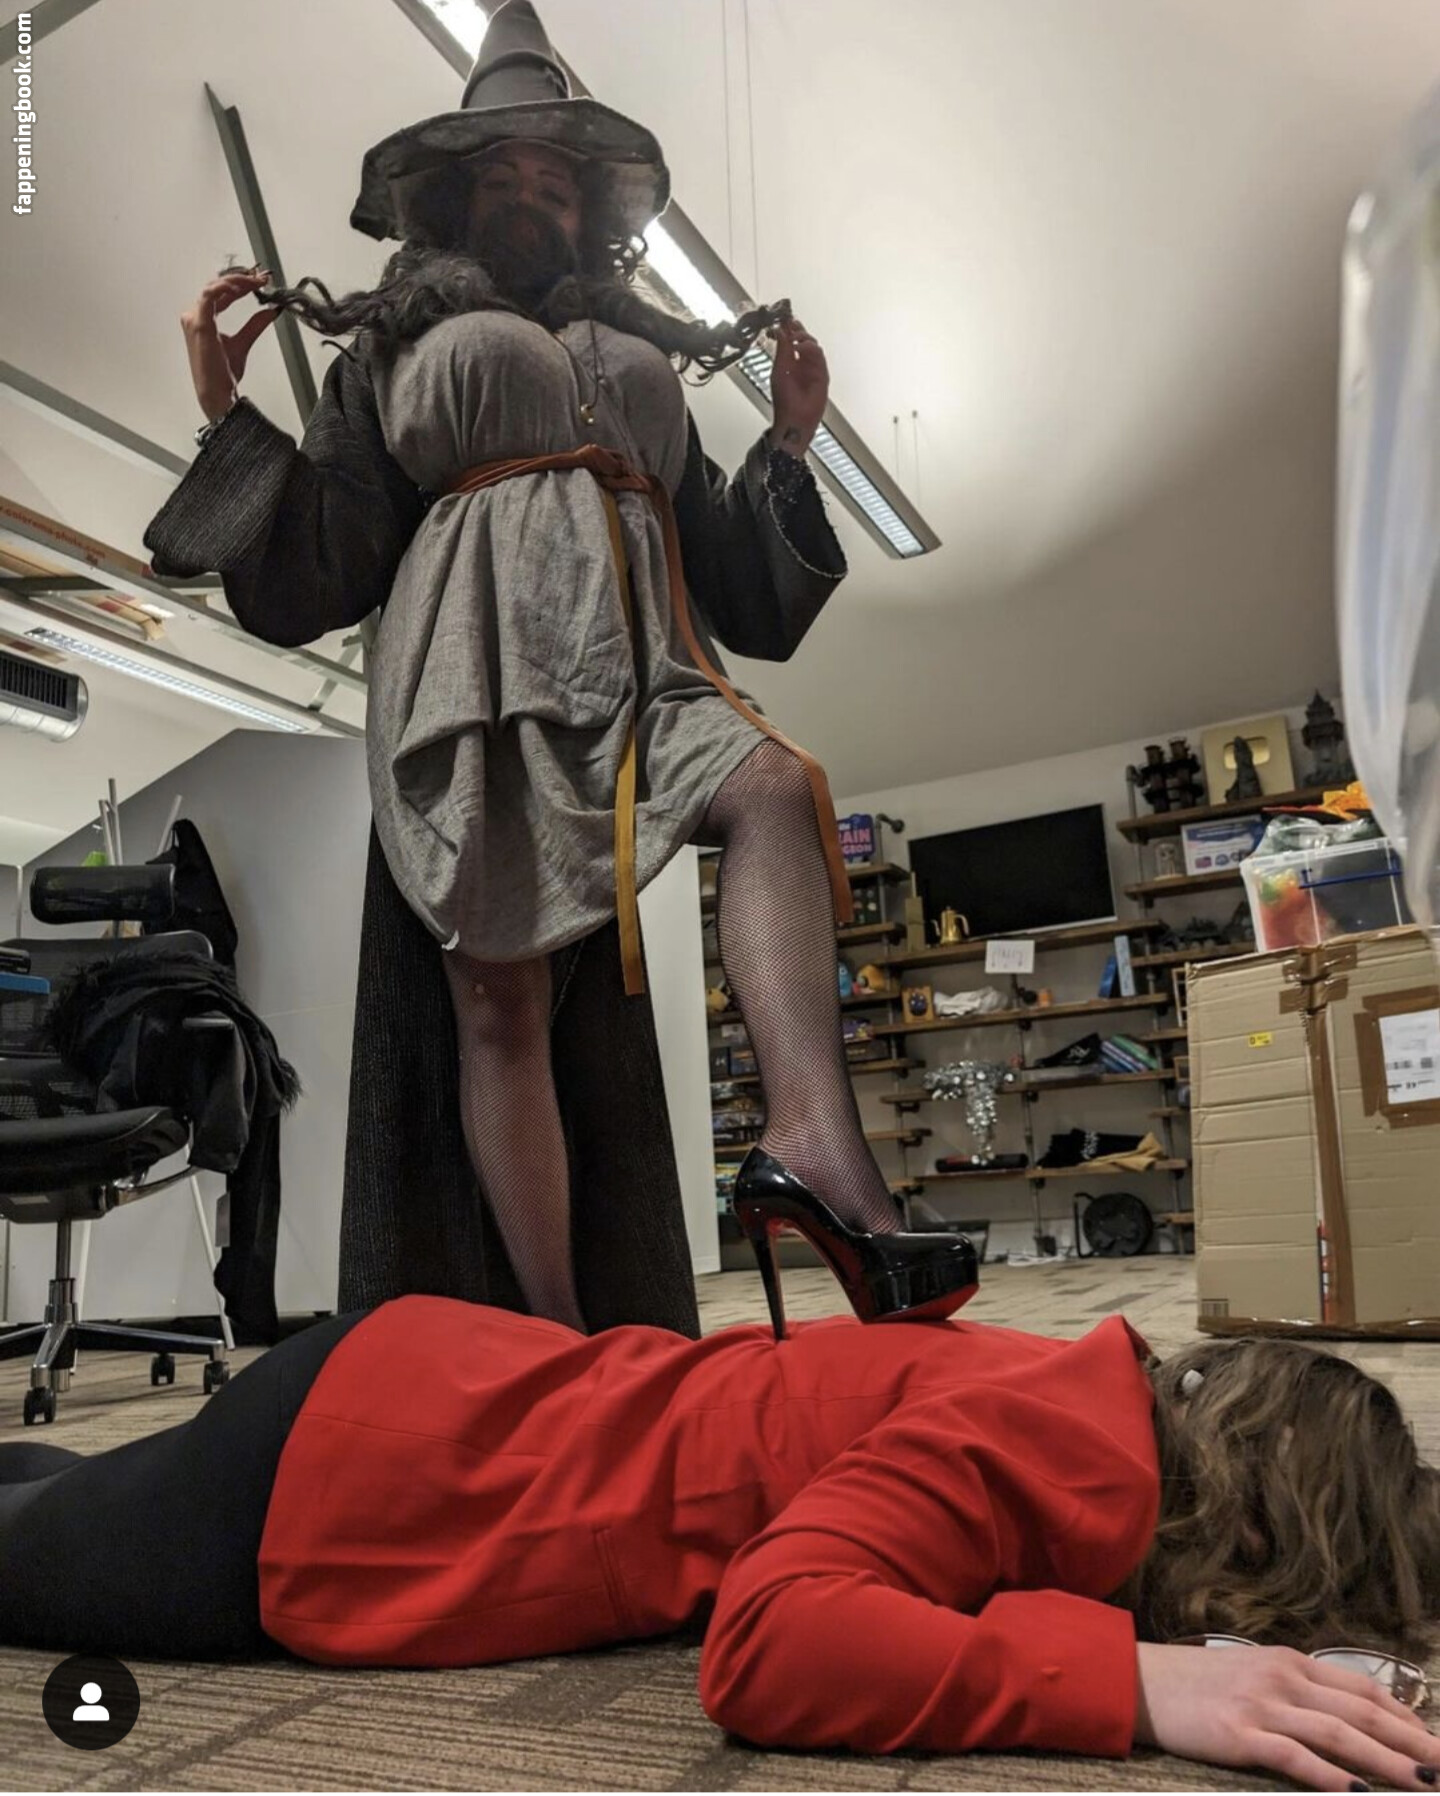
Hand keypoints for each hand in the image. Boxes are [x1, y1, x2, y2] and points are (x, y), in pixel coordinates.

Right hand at [180, 268, 279, 423]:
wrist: (217, 393)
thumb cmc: (223, 374)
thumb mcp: (244, 342)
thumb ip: (255, 325)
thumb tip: (271, 311)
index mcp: (203, 319)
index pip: (221, 294)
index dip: (240, 285)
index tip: (259, 281)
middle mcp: (195, 316)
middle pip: (216, 287)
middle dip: (239, 280)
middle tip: (260, 277)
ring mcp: (194, 319)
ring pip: (212, 287)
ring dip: (235, 281)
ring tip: (254, 281)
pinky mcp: (199, 325)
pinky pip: (208, 296)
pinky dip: (224, 287)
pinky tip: (240, 286)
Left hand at [769, 316, 827, 457]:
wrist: (794, 419)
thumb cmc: (785, 400)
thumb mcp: (779, 370)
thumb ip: (782, 349)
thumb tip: (780, 330)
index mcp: (790, 361)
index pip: (791, 339)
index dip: (789, 328)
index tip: (784, 316)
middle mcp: (802, 363)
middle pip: (804, 339)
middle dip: (798, 330)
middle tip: (791, 324)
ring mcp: (813, 368)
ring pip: (813, 345)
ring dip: (804, 338)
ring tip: (795, 337)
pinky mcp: (822, 374)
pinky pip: (819, 357)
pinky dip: (810, 349)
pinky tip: (801, 347)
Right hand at [1134, 1642, 1439, 1790]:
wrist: (1135, 1680)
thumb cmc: (1192, 1683)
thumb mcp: (1248, 1674)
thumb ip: (1292, 1690)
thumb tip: (1338, 1716)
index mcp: (1287, 1661)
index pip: (1360, 1687)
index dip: (1403, 1714)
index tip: (1432, 1738)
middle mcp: (1281, 1678)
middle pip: (1360, 1712)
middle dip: (1412, 1741)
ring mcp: (1260, 1705)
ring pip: (1338, 1735)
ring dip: (1388, 1762)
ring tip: (1425, 1783)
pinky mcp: (1238, 1734)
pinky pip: (1294, 1757)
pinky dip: (1330, 1776)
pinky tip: (1358, 1792)